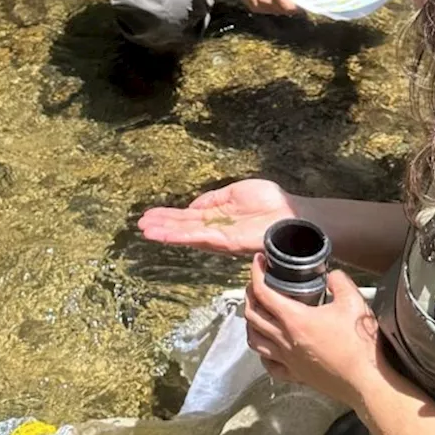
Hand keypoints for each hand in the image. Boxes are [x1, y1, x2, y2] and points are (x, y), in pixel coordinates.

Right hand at [138, 179, 301, 253]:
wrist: (293, 214)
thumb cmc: (272, 203)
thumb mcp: (237, 192)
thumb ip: (214, 199)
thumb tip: (193, 206)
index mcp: (219, 217)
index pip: (189, 217)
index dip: (169, 217)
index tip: (150, 215)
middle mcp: (216, 230)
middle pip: (184, 228)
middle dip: (163, 227)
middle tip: (141, 225)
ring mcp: (220, 236)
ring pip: (187, 235)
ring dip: (166, 233)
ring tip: (146, 231)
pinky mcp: (226, 241)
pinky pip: (199, 237)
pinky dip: (180, 236)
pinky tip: (165, 234)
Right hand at [235, 0, 298, 14]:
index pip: (290, 9)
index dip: (297, 9)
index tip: (301, 6)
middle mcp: (266, 2)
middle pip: (283, 12)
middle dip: (289, 7)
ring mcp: (259, 6)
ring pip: (275, 12)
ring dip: (279, 7)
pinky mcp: (252, 7)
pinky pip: (266, 11)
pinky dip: (270, 6)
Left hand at [244, 255, 381, 404]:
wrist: (367, 381)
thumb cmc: (360, 345)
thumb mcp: (353, 301)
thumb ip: (339, 281)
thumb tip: (332, 276)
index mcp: (295, 320)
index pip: (263, 292)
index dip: (256, 273)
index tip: (258, 262)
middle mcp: (285, 340)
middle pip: (252, 315)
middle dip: (250, 295)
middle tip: (256, 283)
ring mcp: (288, 360)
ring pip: (255, 340)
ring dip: (251, 323)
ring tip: (256, 312)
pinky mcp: (296, 376)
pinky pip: (269, 365)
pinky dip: (263, 352)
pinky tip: (268, 347)